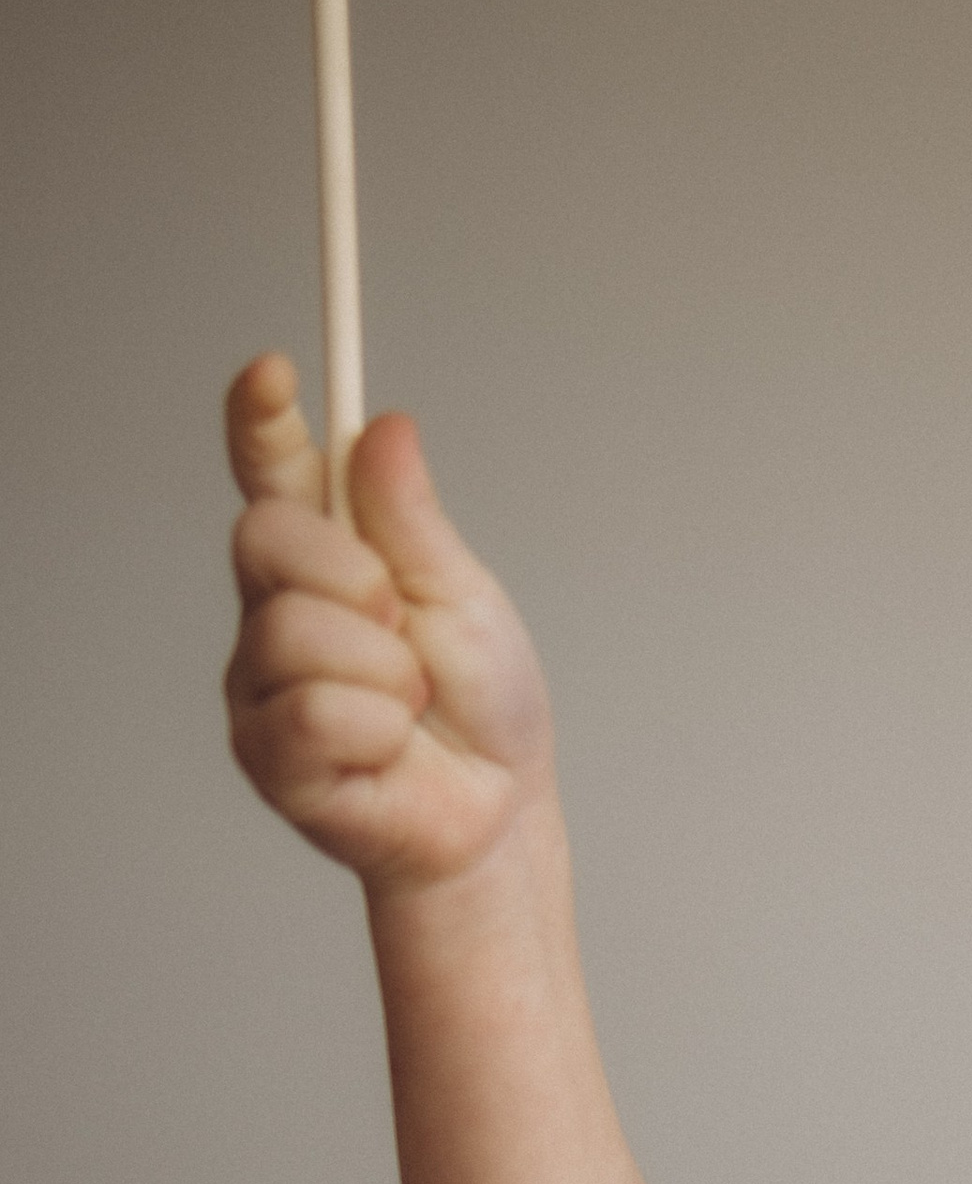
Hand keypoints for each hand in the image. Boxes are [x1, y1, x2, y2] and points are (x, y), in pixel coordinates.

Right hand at [223, 355, 553, 890]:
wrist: (497, 811)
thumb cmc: (482, 706)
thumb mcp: (462, 593)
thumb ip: (411, 519)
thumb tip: (385, 428)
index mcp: (328, 558)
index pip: (275, 474)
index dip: (262, 421)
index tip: (275, 372)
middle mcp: (277, 611)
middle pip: (266, 535)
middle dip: (355, 575)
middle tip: (404, 625)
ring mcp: (262, 682)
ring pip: (294, 632)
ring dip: (383, 671)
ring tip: (409, 706)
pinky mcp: (265, 752)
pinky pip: (310, 711)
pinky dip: (375, 730)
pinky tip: (387, 749)